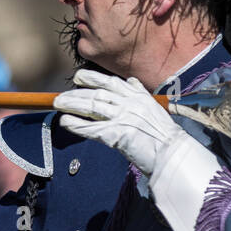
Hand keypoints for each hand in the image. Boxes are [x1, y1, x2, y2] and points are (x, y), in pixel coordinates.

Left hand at [52, 68, 185, 176]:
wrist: (172, 154)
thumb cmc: (163, 135)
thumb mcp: (154, 108)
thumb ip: (140, 94)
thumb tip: (131, 81)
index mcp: (138, 96)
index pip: (111, 82)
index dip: (92, 77)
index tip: (78, 76)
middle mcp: (129, 103)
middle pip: (97, 94)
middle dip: (76, 94)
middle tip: (60, 97)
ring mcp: (123, 117)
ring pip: (91, 106)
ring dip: (72, 105)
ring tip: (57, 105)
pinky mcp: (117, 133)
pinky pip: (91, 127)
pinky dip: (76, 124)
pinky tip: (65, 122)